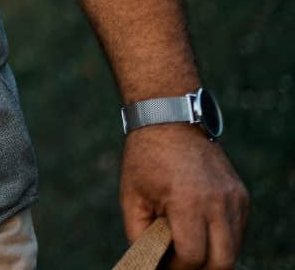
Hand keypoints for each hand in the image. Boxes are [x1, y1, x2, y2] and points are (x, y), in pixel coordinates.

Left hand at [122, 124, 247, 268]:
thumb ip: (139, 233)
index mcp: (187, 202)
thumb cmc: (145, 158)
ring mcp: (234, 199)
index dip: (177, 268)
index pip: (193, 256)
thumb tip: (150, 262)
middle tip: (180, 264)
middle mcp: (218, 202)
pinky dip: (222, 239)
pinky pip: (238, 230)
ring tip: (188, 247)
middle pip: (222, 261)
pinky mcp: (242, 195)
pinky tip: (201, 231)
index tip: (163, 266)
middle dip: (200, 269)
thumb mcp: (131, 196)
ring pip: (234, 248)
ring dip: (213, 255)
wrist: (170, 118)